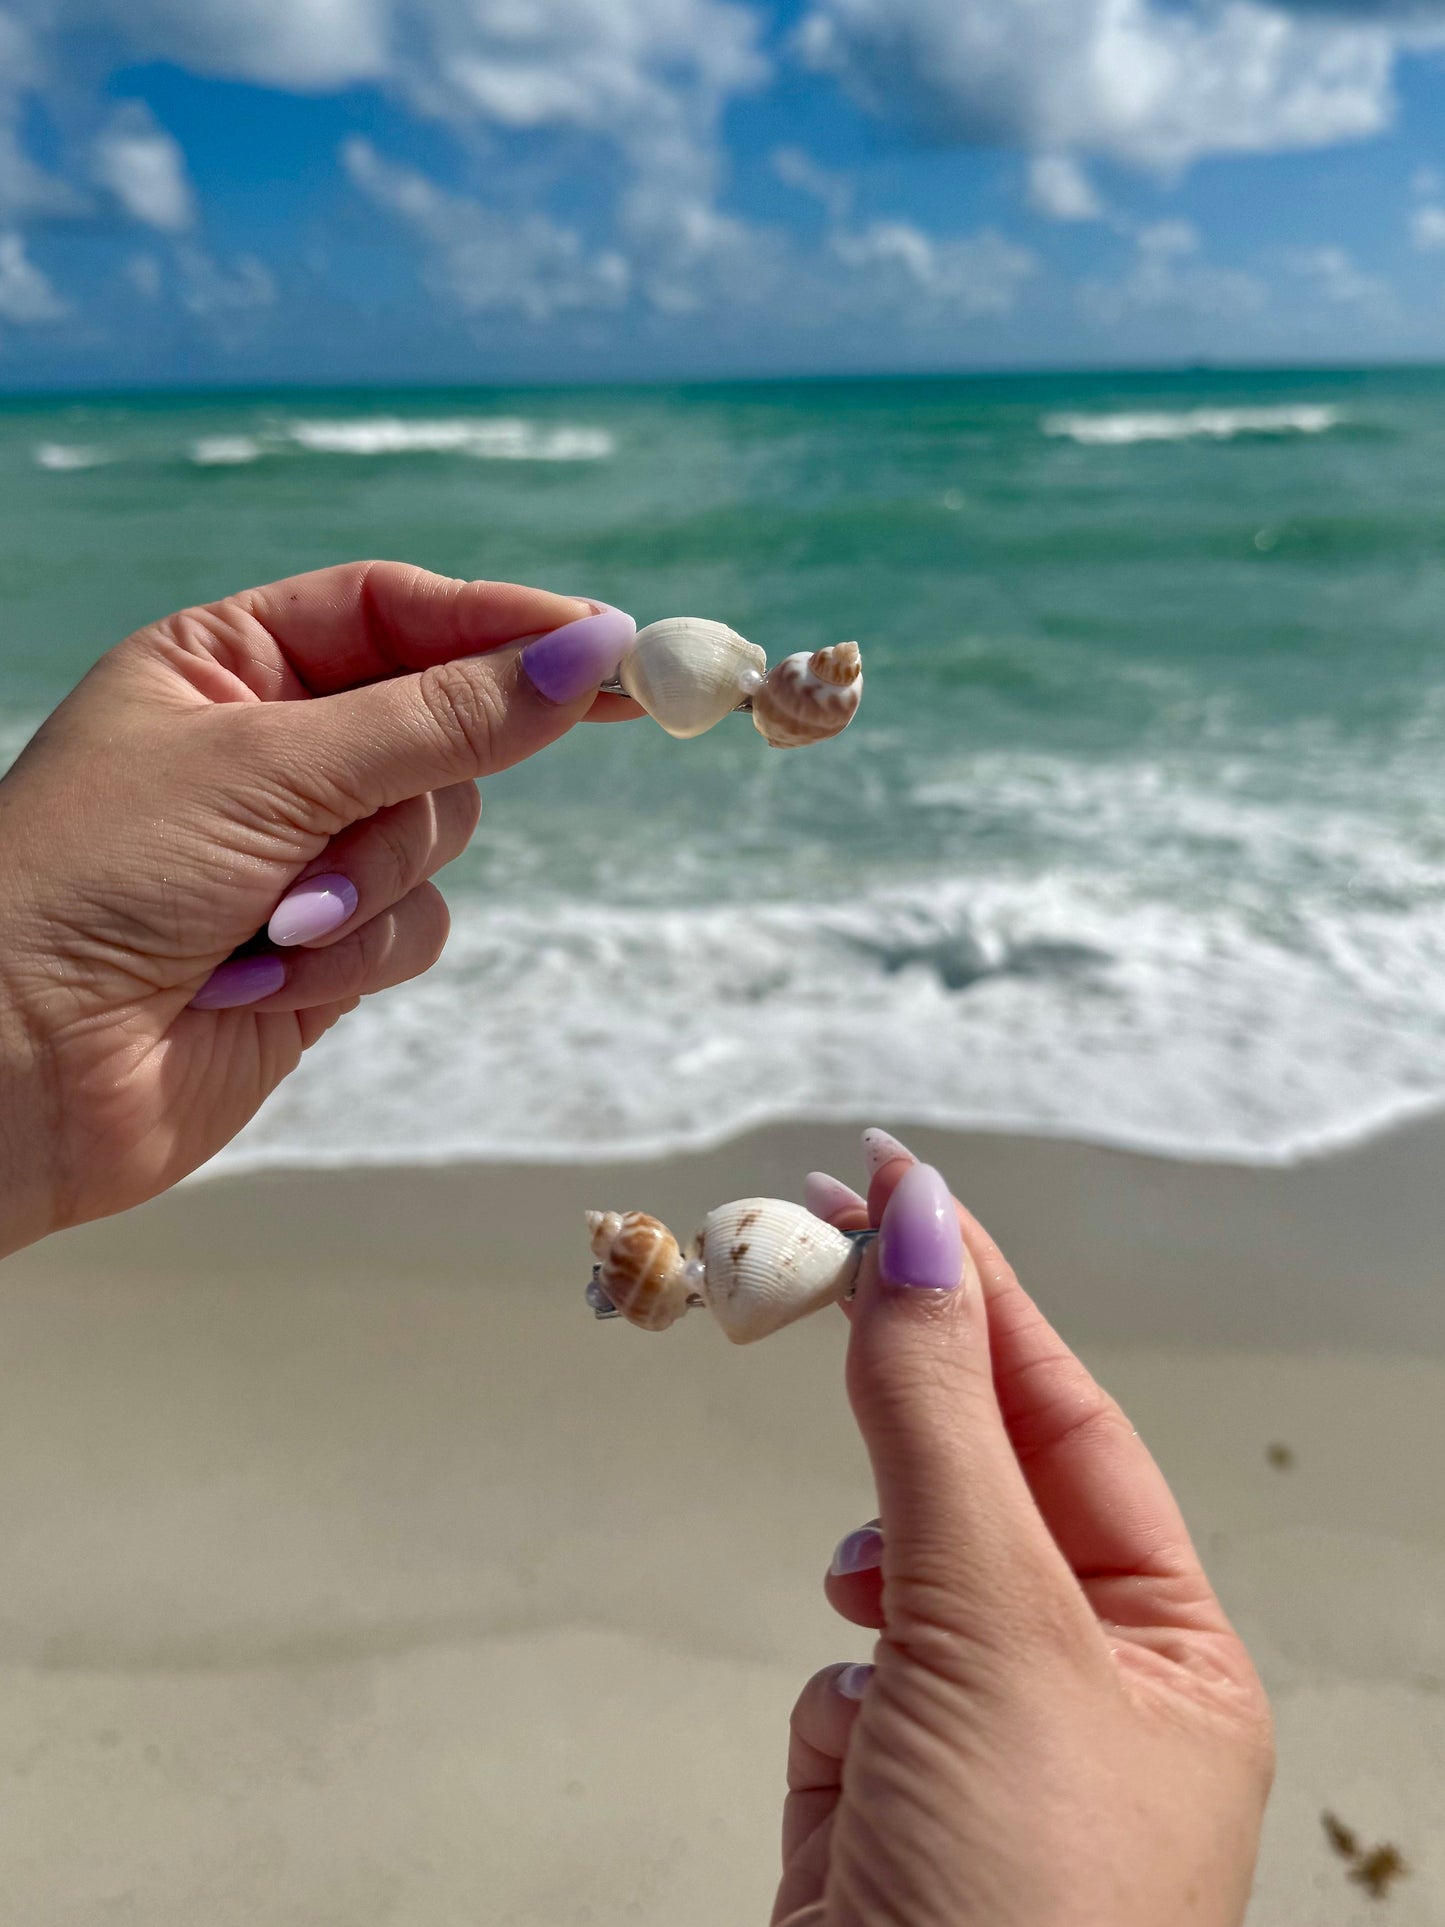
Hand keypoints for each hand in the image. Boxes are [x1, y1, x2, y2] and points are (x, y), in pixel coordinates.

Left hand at [0, 562, 636, 1256]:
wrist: (15, 1069)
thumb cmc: (94, 880)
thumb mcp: (272, 767)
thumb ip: (441, 717)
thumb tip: (587, 653)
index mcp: (229, 663)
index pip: (397, 611)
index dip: (500, 623)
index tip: (610, 645)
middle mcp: (274, 749)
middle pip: (440, 728)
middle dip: (407, 790)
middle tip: (393, 811)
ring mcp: (304, 852)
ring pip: (437, 836)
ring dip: (367, 884)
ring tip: (271, 920)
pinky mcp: (328, 950)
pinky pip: (414, 927)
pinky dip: (357, 954)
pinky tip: (264, 975)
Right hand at [774, 1134, 1273, 1926]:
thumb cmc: (1020, 1915)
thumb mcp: (992, 1625)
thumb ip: (938, 1416)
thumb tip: (918, 1230)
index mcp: (1171, 1652)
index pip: (1060, 1416)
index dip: (973, 1289)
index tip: (886, 1181)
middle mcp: (1085, 1697)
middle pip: (968, 1491)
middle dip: (897, 1412)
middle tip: (804, 1250)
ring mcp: (977, 1761)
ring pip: (879, 1602)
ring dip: (862, 1628)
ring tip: (873, 1677)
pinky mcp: (881, 1823)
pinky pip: (828, 1710)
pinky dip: (824, 1744)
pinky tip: (855, 1827)